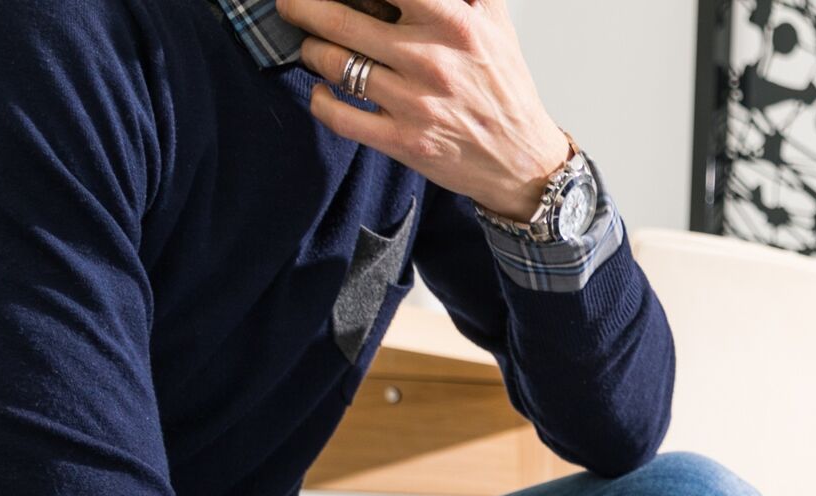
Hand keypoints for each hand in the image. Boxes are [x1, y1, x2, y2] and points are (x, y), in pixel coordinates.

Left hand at [280, 0, 573, 220]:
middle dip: (302, 6)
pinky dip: (319, 99)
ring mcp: (414, 104)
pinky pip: (338, 115)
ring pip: (332, 63)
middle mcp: (431, 60)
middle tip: (291, 4)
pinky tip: (322, 89)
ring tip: (313, 46)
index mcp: (454, 23)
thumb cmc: (503, 87)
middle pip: (338, 19)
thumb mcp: (494, 21)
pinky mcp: (402, 142)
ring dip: (311, 50)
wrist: (524, 160)